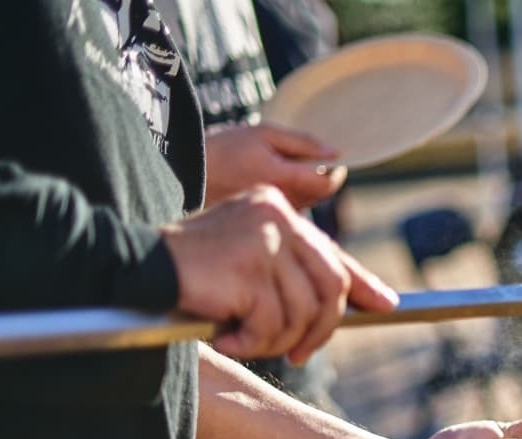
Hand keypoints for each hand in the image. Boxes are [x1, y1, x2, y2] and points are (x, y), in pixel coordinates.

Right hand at [160, 186, 396, 364]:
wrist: (134, 270)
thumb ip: (296, 277)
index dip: (363, 284)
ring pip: (302, 311)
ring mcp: (264, 240)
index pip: (333, 254)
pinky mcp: (248, 267)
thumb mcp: (253, 268)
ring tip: (243, 338)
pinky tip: (225, 336)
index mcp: (278, 210)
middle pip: (331, 287)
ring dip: (276, 340)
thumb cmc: (196, 277)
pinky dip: (250, 341)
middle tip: (300, 354)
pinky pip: (271, 323)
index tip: (387, 305)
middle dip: (320, 329)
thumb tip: (357, 300)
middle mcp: (276, 217)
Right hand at [203, 123, 346, 209]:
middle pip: (320, 194)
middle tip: (302, 158)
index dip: (335, 169)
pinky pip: (291, 208)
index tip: (328, 157)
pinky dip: (291, 194)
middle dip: (319, 175)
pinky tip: (271, 179)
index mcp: (285, 180)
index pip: (328, 183)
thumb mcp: (263, 134)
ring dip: (305, 185)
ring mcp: (276, 215)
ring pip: (307, 202)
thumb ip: (302, 143)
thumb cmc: (224, 150)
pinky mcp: (267, 221)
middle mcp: (284, 203)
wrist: (185, 176)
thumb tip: (336, 152)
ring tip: (280, 167)